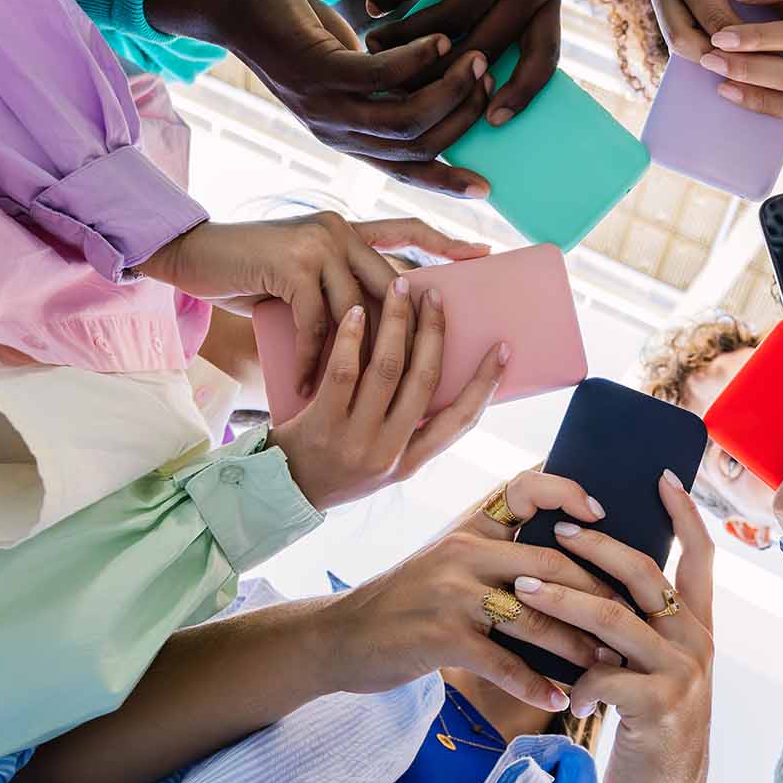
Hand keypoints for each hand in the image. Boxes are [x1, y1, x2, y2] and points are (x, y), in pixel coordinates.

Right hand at [141, 212, 487, 390]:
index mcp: (350, 230)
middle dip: (411, 332)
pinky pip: (316, 324)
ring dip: (351, 361)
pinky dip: (309, 361)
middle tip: (423, 374)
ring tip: (350, 399)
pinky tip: (304, 388)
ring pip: (357, 312)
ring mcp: (319, 244)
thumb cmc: (250, 273)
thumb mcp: (304, 276)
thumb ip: (340, 286)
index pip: (406, 230)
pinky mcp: (294, 265)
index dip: (444, 241)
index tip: (482, 255)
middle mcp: (341, 230)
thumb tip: (385, 328)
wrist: (193, 255)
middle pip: (393, 286)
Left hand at [145, 0, 494, 196]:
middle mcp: (337, 132)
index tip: (486, 187)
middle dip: (461, 118)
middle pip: (415, 145)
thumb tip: (440, 90)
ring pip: (403, 116)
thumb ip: (390, 88)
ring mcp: (324, 104)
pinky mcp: (316, 70)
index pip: (405, 171)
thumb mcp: (352, 70)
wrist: (235, 8)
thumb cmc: (301, 35)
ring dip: (448, 89)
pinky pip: (379, 75)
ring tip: (475, 58)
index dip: (446, 183)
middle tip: (490, 81)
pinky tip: (441, 39)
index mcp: (347, 139)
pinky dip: (418, 59)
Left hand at [269, 278, 502, 509]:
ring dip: (396, 323)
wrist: (281, 493)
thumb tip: (431, 373)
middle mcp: (389, 453)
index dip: (485, 383)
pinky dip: (353, 338)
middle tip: (435, 296)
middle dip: (434, 332)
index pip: (461, 420)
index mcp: (410, 462)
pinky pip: (342, 373)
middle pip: (423, 381)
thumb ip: (408, 429)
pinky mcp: (321, 426)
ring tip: (399, 288)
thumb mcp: (382, 461)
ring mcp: (355, 441)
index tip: (501, 348)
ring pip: (386, 370)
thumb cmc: (335, 467)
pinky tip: (358, 312)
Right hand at [316, 470, 630, 710]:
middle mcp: (464, 552)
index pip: (525, 488)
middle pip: (549, 563)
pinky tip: (558, 700)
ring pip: (535, 615)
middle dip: (596, 595)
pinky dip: (534, 683)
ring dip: (576, 645)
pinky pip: (502, 661)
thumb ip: (494, 554)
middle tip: (631, 620)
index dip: (568, 492)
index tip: (602, 516)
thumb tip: (563, 561)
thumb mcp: (446, 562)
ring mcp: (452, 593)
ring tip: (607, 665)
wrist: (339, 638)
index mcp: (470, 527)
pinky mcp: (441, 636)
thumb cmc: (404, 603)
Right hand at [366, 0, 561, 127]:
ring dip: (407, 37)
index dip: (521, 95)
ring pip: (452, 17)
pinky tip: (373, 7)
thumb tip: (464, 93)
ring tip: (376, 47)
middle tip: (399, 89)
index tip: (488, 123)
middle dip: (439, 74)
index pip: (544, 59)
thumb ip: (495, 23)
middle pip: (485, 45)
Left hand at [512, 470, 715, 782]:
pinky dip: (577, 679)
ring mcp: (682, 675)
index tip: (661, 476)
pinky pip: (604, 675)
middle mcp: (698, 644)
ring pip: (614, 619)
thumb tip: (593, 583)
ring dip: (562, 600)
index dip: (684, 514)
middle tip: (557, 528)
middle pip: (646, 574)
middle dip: (597, 546)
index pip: (700, 557)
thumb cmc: (646, 730)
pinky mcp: (659, 707)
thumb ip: (636, 631)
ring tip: (521, 588)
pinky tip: (563, 692)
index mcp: (698, 629)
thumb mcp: (652, 672)